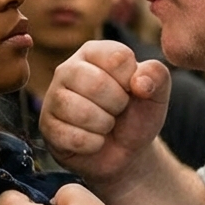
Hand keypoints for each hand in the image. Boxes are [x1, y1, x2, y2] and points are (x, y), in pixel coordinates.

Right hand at [39, 40, 170, 186]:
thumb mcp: (156, 94)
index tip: (131, 90)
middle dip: (118, 105)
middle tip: (118, 111)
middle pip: (95, 83)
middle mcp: (68, 69)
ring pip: (80, 111)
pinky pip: (73, 137)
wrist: (125, 152)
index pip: (118, 58)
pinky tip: (94, 141)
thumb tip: (139, 83)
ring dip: (104, 125)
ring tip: (105, 125)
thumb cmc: (136, 115)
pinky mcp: (47, 126)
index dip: (133, 81)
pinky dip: (93, 144)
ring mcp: (53, 98)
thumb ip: (157, 76)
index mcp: (94, 52)